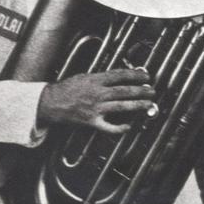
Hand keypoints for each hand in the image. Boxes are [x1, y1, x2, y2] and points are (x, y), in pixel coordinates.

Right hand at [37, 69, 156, 134]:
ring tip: (148, 105)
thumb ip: (101, 77)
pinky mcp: (92, 122)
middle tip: (152, 91)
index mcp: (95, 80)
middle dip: (141, 90)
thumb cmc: (67, 88)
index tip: (146, 76)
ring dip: (137, 105)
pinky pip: (109, 127)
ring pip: (121, 107)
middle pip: (124, 91)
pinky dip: (120, 128)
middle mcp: (97, 93)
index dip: (135, 75)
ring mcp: (95, 108)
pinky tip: (129, 126)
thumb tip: (118, 76)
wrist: (51, 103)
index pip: (120, 75)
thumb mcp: (84, 76)